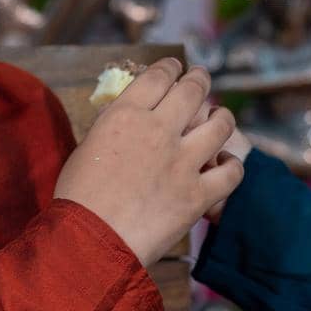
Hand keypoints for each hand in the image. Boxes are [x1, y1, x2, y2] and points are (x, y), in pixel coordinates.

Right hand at [54, 59, 243, 266]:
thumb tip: (129, 115)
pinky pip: (231, 172)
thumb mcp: (86, 149)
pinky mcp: (199, 194)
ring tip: (220, 117)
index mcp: (126, 116)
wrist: (89, 244)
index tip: (176, 66)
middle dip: (200, 79)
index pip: (158, 76)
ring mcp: (183, 162)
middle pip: (193, 90)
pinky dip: (232, 166)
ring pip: (220, 124)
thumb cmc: (78, 200)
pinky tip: (226, 165)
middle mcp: (158, 131)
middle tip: (202, 78)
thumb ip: (113, 128)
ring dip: (222, 117)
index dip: (171, 67)